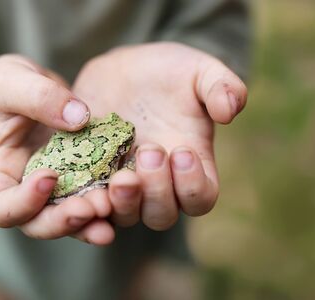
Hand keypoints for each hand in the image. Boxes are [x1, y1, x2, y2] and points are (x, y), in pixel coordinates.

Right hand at [0, 55, 113, 244]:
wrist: (26, 89)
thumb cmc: (6, 87)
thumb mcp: (10, 82)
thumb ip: (38, 97)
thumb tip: (79, 118)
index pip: (0, 207)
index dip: (23, 203)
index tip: (48, 175)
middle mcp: (25, 192)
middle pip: (38, 224)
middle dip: (64, 221)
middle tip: (89, 208)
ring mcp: (55, 190)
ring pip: (70, 220)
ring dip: (91, 221)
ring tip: (111, 208)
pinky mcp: (80, 180)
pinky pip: (93, 198)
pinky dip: (110, 203)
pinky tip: (131, 195)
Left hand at [72, 42, 247, 229]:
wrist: (121, 70)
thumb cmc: (167, 72)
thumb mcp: (197, 70)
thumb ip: (220, 86)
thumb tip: (229, 112)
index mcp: (189, 164)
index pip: (200, 198)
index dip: (193, 186)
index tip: (182, 152)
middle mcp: (157, 182)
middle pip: (161, 214)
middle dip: (157, 191)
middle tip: (149, 151)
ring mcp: (122, 181)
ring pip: (126, 215)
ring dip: (124, 202)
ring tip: (120, 176)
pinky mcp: (92, 177)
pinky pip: (90, 202)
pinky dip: (88, 203)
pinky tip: (84, 190)